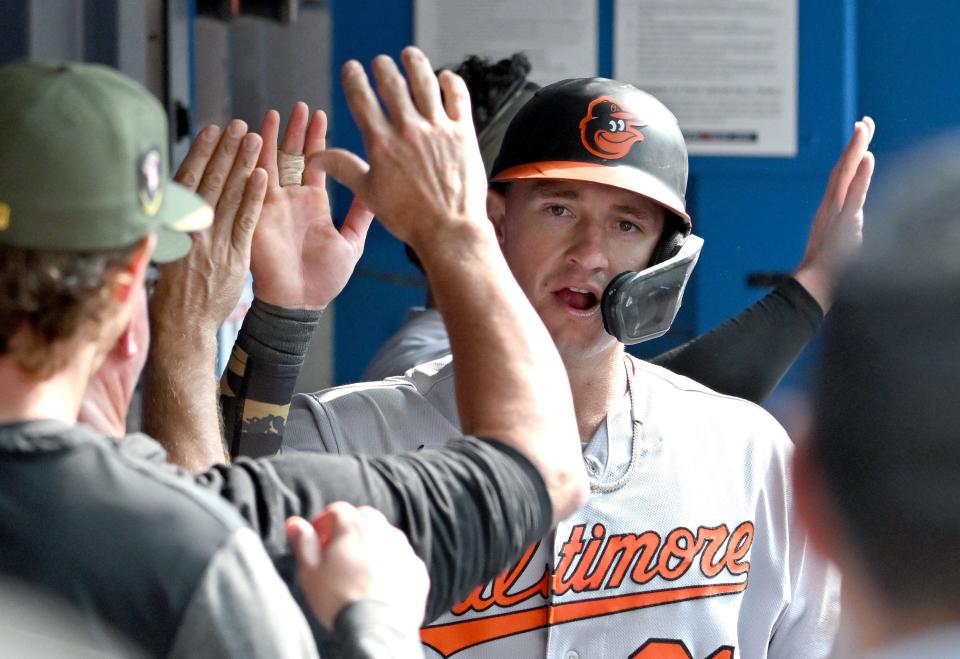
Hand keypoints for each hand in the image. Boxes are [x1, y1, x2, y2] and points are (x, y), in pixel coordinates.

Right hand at [150, 120, 267, 334]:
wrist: (182, 327)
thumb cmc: (170, 292)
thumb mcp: (160, 251)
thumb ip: (172, 224)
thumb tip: (178, 197)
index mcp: (171, 224)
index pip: (188, 180)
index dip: (202, 153)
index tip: (212, 130)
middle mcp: (191, 228)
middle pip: (211, 180)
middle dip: (226, 150)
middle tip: (239, 125)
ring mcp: (213, 241)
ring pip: (229, 195)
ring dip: (243, 164)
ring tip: (255, 138)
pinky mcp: (233, 257)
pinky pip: (245, 221)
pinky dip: (252, 197)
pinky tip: (262, 175)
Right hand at [251, 103, 373, 308]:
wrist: (301, 303)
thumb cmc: (325, 279)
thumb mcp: (351, 243)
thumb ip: (361, 216)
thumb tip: (379, 192)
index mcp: (313, 203)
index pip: (314, 162)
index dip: (315, 139)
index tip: (319, 114)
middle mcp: (291, 200)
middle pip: (290, 156)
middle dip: (293, 131)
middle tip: (298, 106)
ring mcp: (272, 206)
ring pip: (268, 164)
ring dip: (268, 139)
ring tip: (272, 114)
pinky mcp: (256, 216)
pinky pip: (252, 185)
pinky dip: (252, 164)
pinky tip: (252, 142)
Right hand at [285, 503, 428, 630]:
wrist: (376, 628)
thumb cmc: (339, 599)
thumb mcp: (311, 571)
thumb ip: (303, 543)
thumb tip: (294, 523)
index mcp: (354, 527)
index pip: (337, 509)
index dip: (324, 521)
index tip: (316, 537)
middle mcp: (383, 531)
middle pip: (365, 517)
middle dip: (350, 527)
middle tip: (337, 550)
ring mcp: (404, 549)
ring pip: (386, 535)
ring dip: (373, 542)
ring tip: (359, 566)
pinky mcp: (417, 569)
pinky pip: (403, 557)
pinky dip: (391, 562)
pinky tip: (381, 580)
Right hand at [315, 46, 488, 254]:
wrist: (449, 230)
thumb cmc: (408, 217)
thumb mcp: (369, 193)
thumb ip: (343, 168)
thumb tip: (314, 158)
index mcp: (382, 144)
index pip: (362, 98)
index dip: (354, 78)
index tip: (352, 68)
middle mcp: (408, 130)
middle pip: (392, 83)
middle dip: (383, 67)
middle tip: (381, 62)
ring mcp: (438, 129)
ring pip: (424, 81)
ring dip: (414, 62)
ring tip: (409, 54)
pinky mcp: (463, 133)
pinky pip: (457, 96)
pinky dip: (450, 81)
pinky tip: (444, 77)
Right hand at [794, 116, 875, 310]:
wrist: (814, 289)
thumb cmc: (826, 274)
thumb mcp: (838, 247)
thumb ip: (843, 235)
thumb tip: (853, 228)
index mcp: (830, 212)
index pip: (843, 178)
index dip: (851, 155)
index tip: (861, 134)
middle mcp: (831, 209)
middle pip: (843, 169)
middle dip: (854, 143)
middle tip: (864, 121)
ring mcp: (835, 215)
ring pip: (846, 176)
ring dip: (855, 150)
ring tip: (864, 128)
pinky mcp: (843, 224)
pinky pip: (854, 196)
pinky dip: (861, 177)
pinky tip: (867, 158)